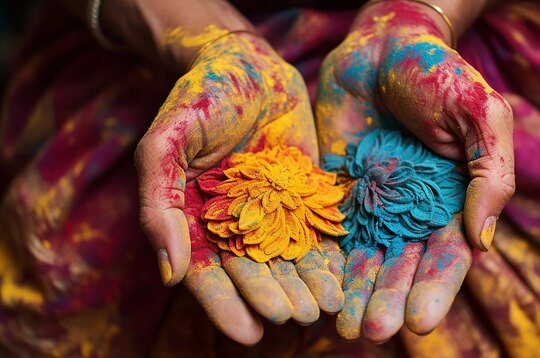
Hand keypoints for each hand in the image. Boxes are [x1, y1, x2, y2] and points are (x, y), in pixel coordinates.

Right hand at [135, 30, 342, 344]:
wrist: (247, 66)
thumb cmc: (199, 99)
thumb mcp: (165, 142)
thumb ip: (156, 203)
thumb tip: (169, 271)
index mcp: (194, 219)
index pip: (209, 272)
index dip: (226, 304)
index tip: (249, 334)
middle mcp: (234, 222)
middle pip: (253, 271)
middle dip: (274, 296)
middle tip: (296, 317)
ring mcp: (272, 210)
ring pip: (288, 258)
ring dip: (304, 285)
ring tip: (324, 308)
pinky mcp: (304, 194)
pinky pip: (317, 230)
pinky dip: (328, 256)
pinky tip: (343, 278)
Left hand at [315, 0, 513, 340]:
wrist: (382, 45)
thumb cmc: (438, 72)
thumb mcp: (482, 114)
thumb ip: (489, 175)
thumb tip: (483, 241)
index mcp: (453, 200)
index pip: (448, 256)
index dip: (435, 289)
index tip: (419, 322)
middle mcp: (412, 211)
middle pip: (401, 266)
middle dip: (388, 299)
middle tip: (372, 331)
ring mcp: (372, 203)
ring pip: (364, 258)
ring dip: (355, 294)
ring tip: (344, 328)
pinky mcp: (336, 190)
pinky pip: (329, 231)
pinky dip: (325, 262)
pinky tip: (316, 290)